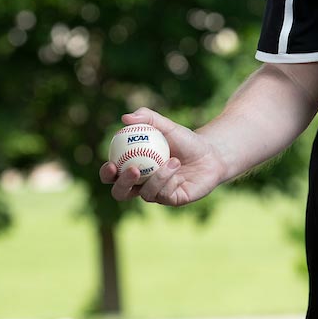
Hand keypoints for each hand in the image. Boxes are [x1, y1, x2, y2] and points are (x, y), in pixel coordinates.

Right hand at [99, 107, 226, 205]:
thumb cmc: (185, 140)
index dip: (107, 173)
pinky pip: (164, 195)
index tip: (112, 164)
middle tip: (133, 170)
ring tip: (173, 160)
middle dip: (123, 184)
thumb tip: (125, 118)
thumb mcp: (167, 125)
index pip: (112, 175)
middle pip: (121, 193)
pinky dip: (170, 179)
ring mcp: (157, 194)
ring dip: (158, 176)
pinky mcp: (172, 200)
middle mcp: (142, 185)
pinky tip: (179, 168)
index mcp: (133, 168)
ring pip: (146, 194)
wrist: (210, 153)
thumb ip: (147, 118)